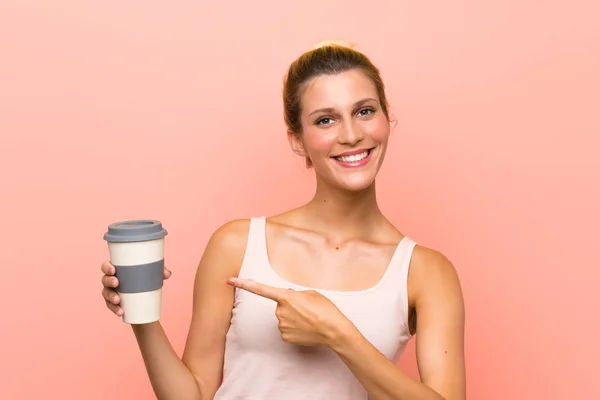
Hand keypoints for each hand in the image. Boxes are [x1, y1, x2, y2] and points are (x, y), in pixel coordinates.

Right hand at [100, 261, 171, 316]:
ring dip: (110, 297)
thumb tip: (167, 274)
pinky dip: (115, 309)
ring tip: (118, 300)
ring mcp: (110, 292)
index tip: (113, 269)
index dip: (107, 267)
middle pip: (105, 279)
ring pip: (106, 293)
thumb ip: (160, 271)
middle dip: (109, 281)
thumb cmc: (146, 279)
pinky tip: (120, 312)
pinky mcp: (113, 303)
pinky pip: (111, 306)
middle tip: (117, 283)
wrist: (145, 298)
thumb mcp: (153, 273)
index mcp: (117, 270)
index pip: (106, 266)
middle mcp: (110, 280)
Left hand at [226, 277, 352, 346]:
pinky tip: (306, 328)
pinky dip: (294, 328)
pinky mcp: (285, 337)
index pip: (261, 289)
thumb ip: (294, 294)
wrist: (334, 330)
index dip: (244, 284)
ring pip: (283, 318)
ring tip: (309, 319)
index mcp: (286, 297)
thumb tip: (287, 298)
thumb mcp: (311, 294)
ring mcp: (281, 325)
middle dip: (289, 306)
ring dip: (293, 317)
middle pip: (280, 305)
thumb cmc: (325, 309)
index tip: (229, 280)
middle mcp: (280, 311)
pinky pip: (286, 329)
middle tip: (306, 309)